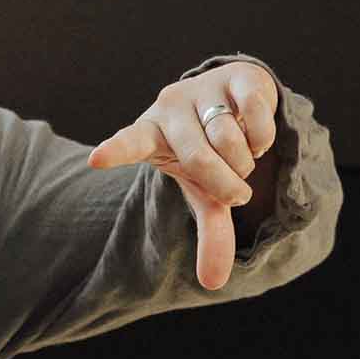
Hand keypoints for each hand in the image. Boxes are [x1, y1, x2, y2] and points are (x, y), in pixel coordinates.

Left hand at [88, 59, 280, 290]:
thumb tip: (214, 283)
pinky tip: (257, 138)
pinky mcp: (238, 75)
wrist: (238, 99)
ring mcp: (203, 88)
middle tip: (236, 193)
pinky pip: (255, 118)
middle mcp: (170, 107)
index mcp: (151, 134)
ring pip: (229, 139)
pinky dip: (263, 140)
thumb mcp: (206, 192)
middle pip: (198, 158)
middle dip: (225, 185)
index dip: (115, 151)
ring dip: (245, 163)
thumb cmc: (210, 150)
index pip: (129, 143)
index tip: (96, 159)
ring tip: (242, 159)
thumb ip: (210, 232)